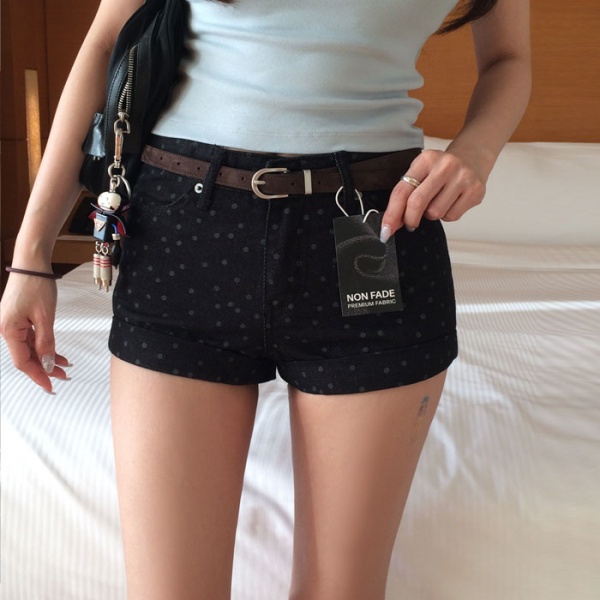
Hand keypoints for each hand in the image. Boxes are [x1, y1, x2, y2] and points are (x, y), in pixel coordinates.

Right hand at [0, 274, 69, 392]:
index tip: (52, 386)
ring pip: (29, 348)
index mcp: (8, 331)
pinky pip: (30, 338)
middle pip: (26, 357)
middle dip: (45, 368)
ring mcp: (12, 324)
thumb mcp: (45, 317)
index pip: (23, 361)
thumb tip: (46, 364)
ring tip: (66, 367)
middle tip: (64, 377)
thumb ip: (46, 342)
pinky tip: (58, 354)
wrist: (32, 264)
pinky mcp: (18, 319)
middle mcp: (6, 329)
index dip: (37, 375)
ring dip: (46, 358)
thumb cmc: (37, 286)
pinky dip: (44, 346)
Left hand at [380, 149, 486, 240]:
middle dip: (409, 219)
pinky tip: (450, 202)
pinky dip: (446, 215)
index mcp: (426, 159)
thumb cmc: (440, 169)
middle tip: (410, 224)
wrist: (473, 157)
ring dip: (431, 214)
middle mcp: (445, 166)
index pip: (402, 190)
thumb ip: (406, 194)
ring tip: (437, 202)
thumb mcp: (421, 172)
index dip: (392, 213)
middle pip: (417, 203)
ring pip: (435, 213)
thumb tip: (392, 224)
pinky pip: (451, 216)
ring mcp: (463, 178)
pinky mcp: (475, 191)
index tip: (386, 230)